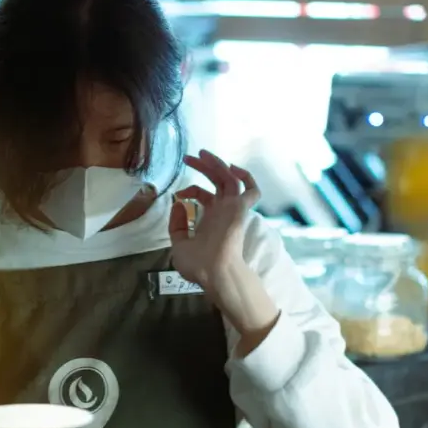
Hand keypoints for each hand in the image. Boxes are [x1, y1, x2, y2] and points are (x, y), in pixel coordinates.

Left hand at [169, 150, 259, 289]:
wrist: (214, 273)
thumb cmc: (198, 265)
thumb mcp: (179, 244)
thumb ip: (177, 225)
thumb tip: (178, 203)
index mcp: (210, 218)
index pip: (204, 195)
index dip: (190, 189)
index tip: (178, 194)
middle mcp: (222, 211)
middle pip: (217, 181)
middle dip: (204, 167)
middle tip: (190, 156)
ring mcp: (232, 209)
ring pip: (231, 179)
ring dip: (218, 164)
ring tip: (203, 153)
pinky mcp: (241, 209)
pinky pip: (251, 190)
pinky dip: (246, 177)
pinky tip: (232, 168)